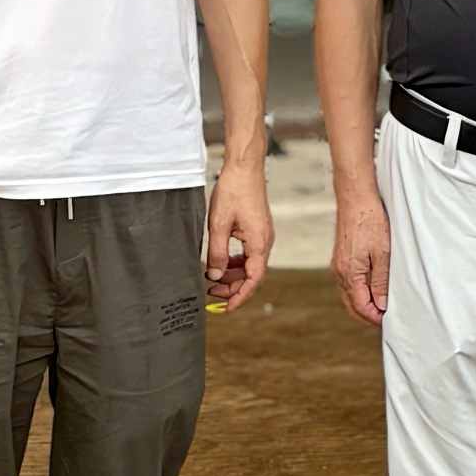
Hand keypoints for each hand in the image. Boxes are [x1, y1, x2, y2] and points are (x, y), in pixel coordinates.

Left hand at [204, 152, 273, 315]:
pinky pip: (248, 253)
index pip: (253, 280)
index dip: (240, 297)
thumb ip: (217, 253)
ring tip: (212, 279)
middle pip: (251, 275)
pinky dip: (235, 262)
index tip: (226, 309)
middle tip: (210, 292)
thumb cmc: (233, 191)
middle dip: (232, 287)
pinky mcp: (258, 229)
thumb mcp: (218, 225)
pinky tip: (221, 262)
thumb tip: (214, 276)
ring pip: (249, 265)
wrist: (245, 167)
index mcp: (259, 243)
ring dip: (232, 275)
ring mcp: (263, 235)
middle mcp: (265, 241)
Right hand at [331, 184, 391, 330]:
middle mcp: (339, 272)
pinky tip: (372, 288)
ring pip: (349, 295)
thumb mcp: (382, 254)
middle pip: (352, 305)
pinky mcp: (341, 258)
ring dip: (364, 304)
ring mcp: (338, 265)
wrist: (355, 198)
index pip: (361, 307)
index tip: (389, 321)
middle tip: (386, 318)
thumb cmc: (370, 222)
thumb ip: (381, 282)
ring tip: (382, 306)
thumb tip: (382, 306)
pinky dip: (359, 292)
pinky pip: (349, 283)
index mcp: (349, 274)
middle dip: (368, 315)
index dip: (375, 317)